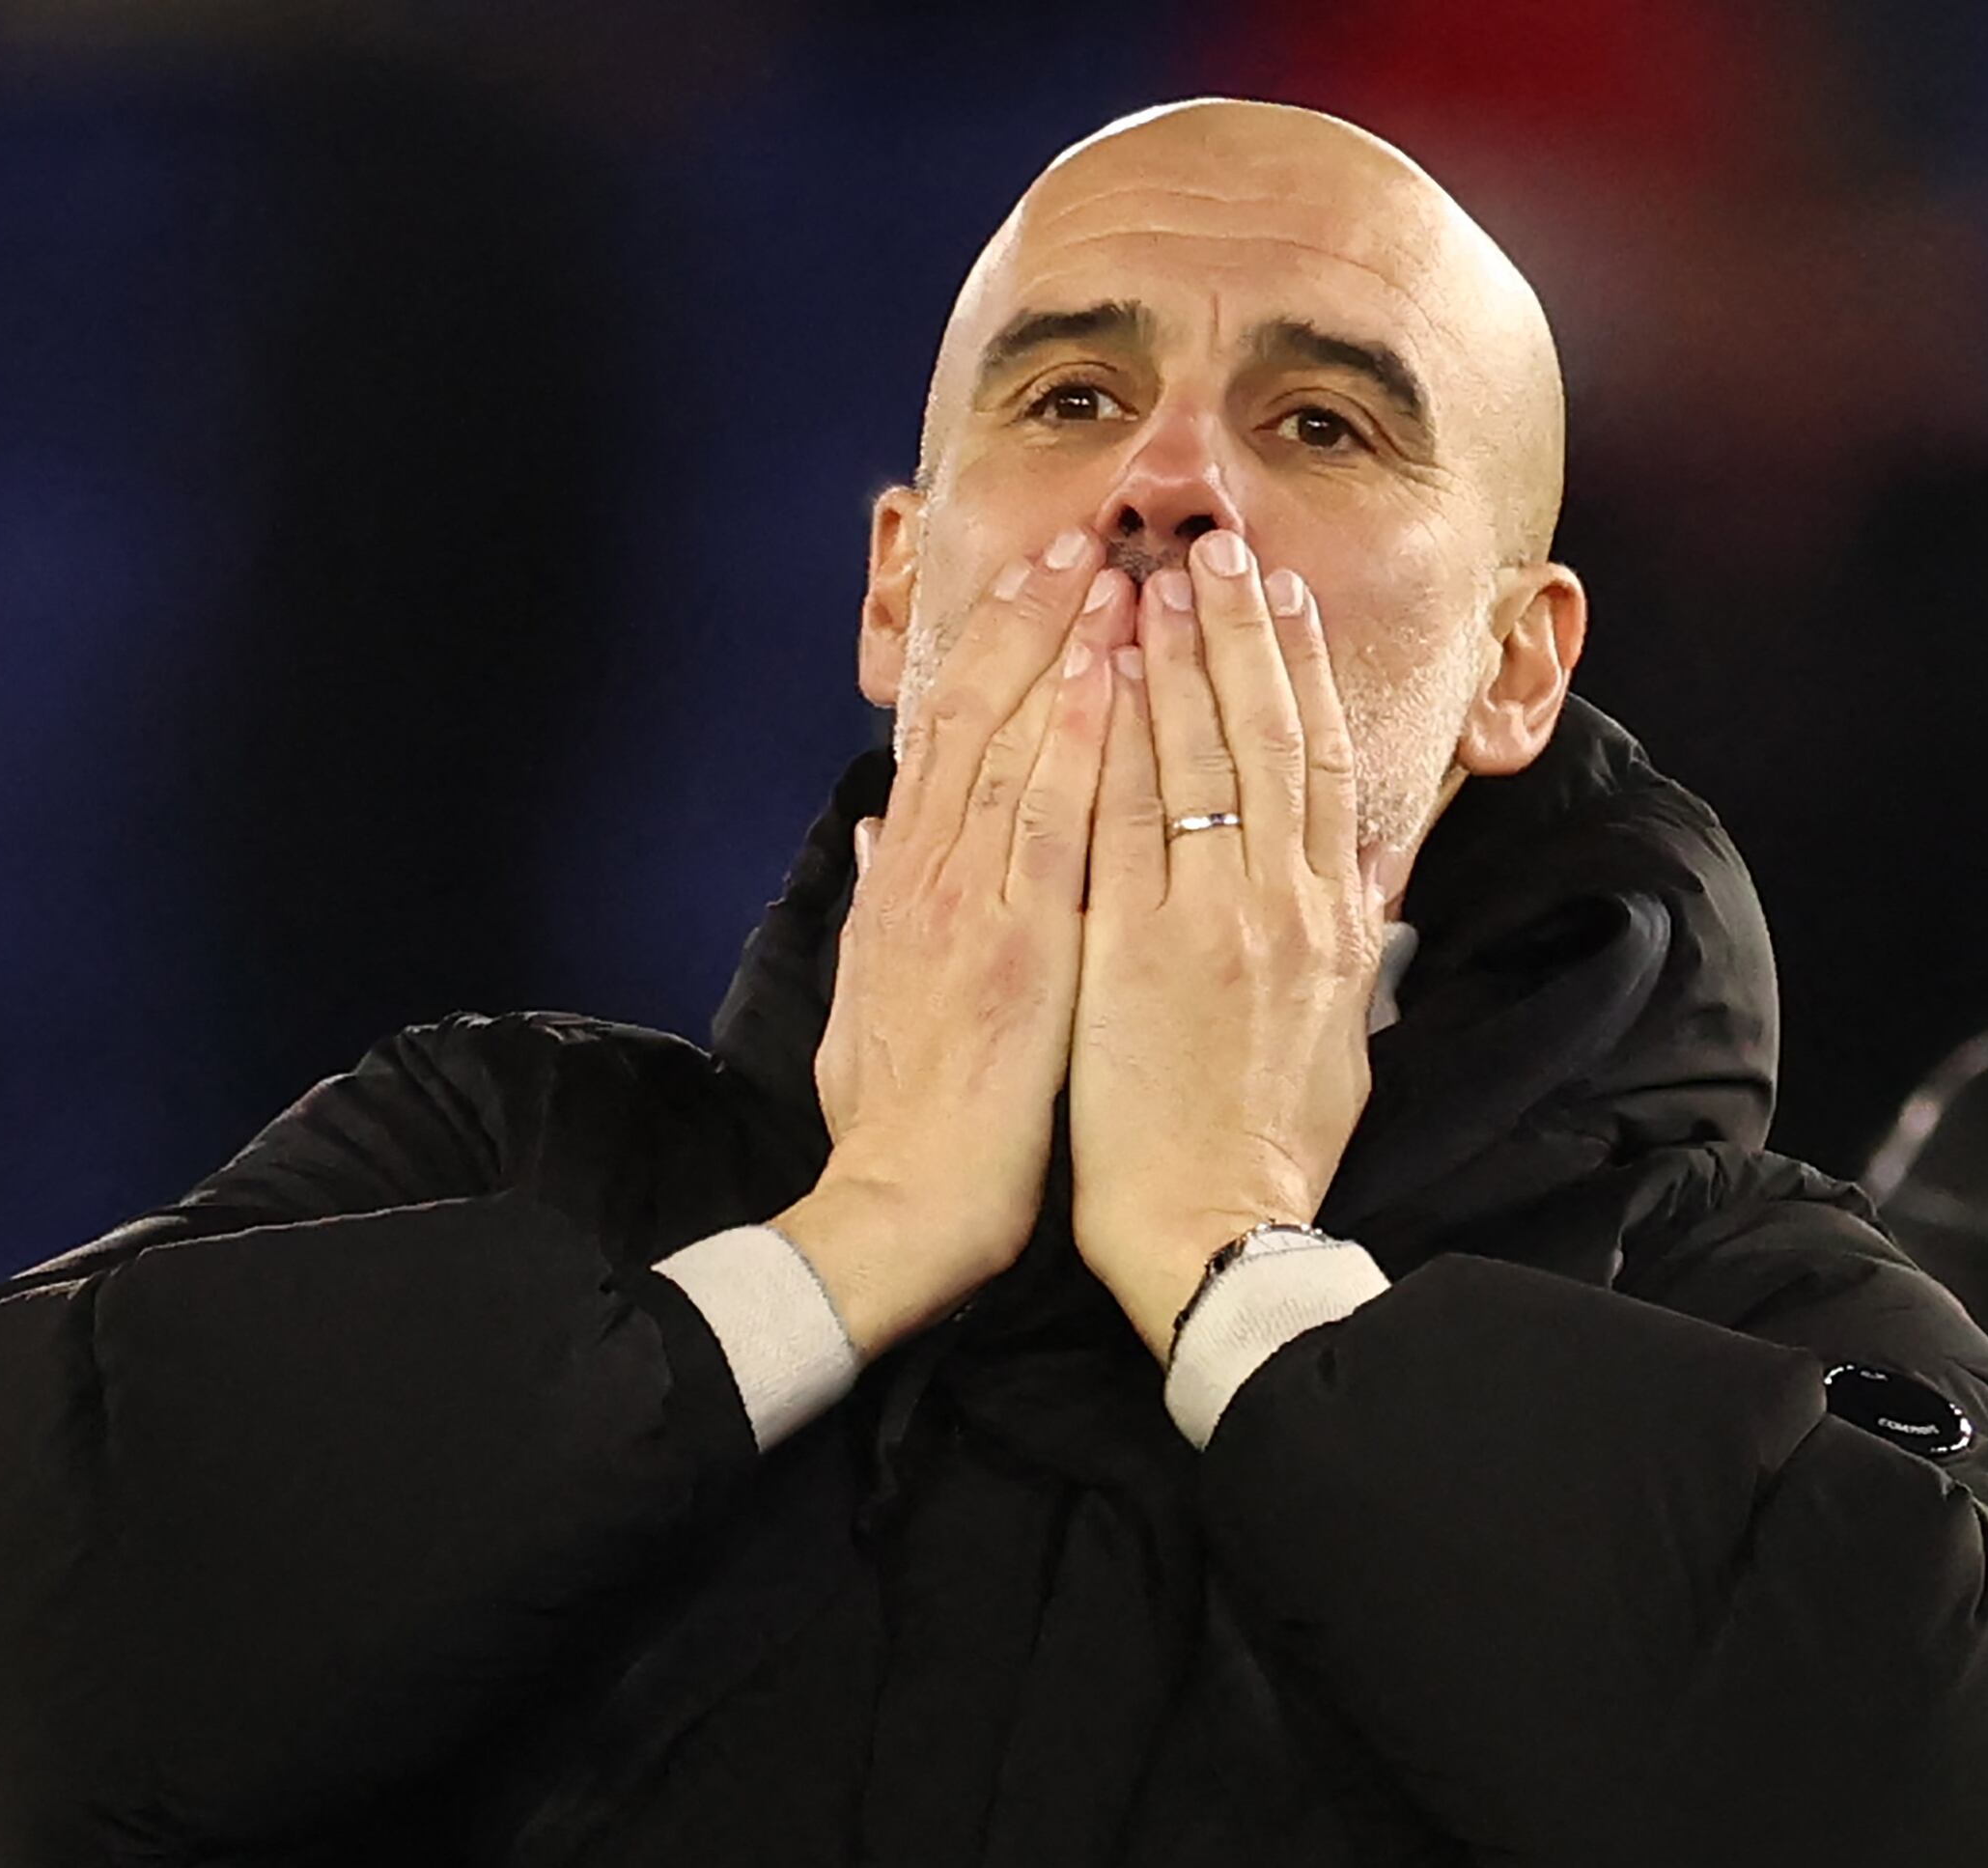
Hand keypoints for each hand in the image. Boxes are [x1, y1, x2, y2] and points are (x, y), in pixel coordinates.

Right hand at [775, 535, 1135, 1358]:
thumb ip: (877, 910)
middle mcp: (933, 875)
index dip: (999, 653)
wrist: (905, 1212)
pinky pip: (1055, 816)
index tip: (1045, 585)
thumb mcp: (869, 1003)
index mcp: (908, 887)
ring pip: (1021, 742)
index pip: (953, 739)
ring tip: (1118, 565)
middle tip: (1091, 537)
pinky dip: (1081, 735)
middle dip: (1037, 618)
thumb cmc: (905, 1126)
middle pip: (984, 713)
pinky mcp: (1018, 942)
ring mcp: (973, 901)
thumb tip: (878, 837)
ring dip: (1069, 646)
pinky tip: (1113, 668)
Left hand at [1069, 529, 1386, 1356]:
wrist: (1218, 1240)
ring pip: (1199, 756)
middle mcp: (1281, 905)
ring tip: (1158, 574)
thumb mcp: (1342, 1043)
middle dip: (1242, 633)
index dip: (1301, 676)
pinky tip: (1103, 669)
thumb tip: (1367, 889)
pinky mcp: (1135, 950)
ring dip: (1178, 655)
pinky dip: (1116, 736)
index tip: (1281, 604)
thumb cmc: (1271, 1156)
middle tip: (1218, 548)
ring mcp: (1210, 921)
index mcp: (1332, 925)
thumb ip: (1350, 953)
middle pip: (1267, 735)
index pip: (1322, 767)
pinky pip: (1124, 816)